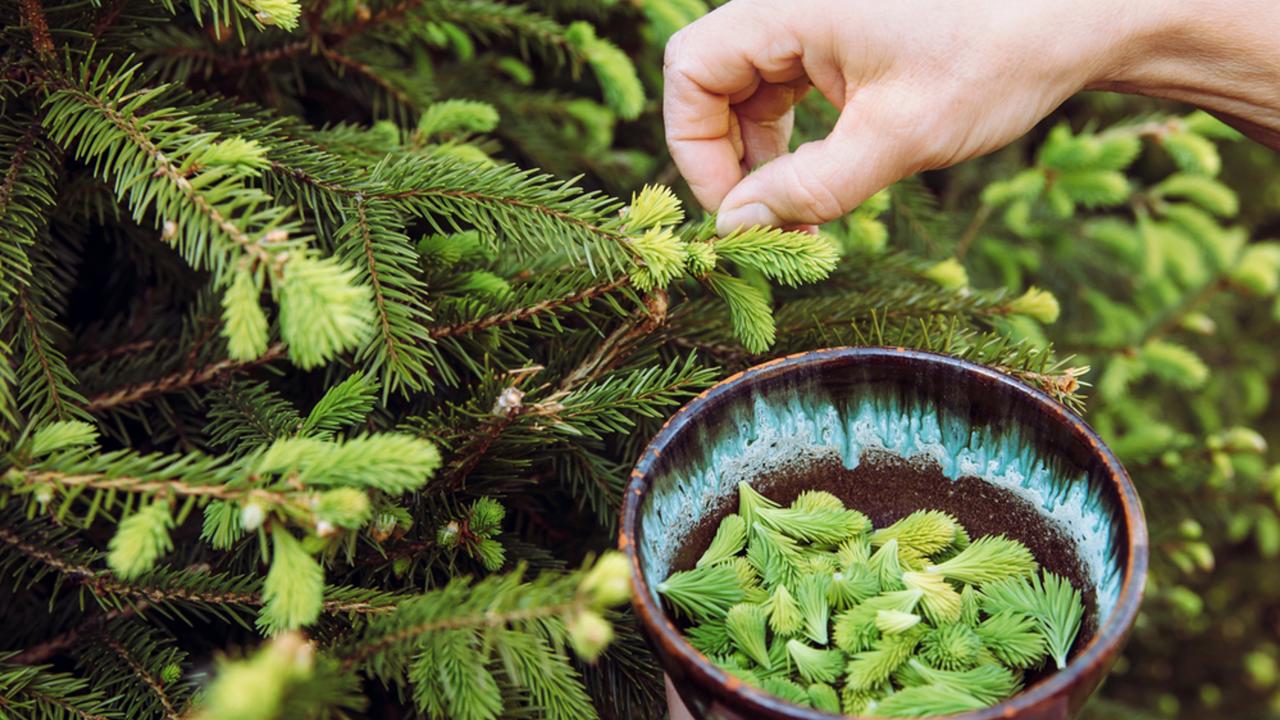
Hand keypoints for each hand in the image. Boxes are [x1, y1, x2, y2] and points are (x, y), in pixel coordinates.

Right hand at [663, 0, 1279, 234]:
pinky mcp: (844, 40)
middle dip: (730, 159)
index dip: (694, 145)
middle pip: (714, 82)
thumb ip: (809, 186)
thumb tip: (739, 225)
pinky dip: (796, 141)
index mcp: (792, 7)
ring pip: (750, 92)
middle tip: (768, 224)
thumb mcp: (896, 138)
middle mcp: (795, 6)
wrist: (1080, 17)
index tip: (736, 209)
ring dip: (764, 159)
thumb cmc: (994, 59)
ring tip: (801, 217)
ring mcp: (818, 21)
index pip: (691, 70)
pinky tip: (823, 184)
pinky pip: (789, 90)